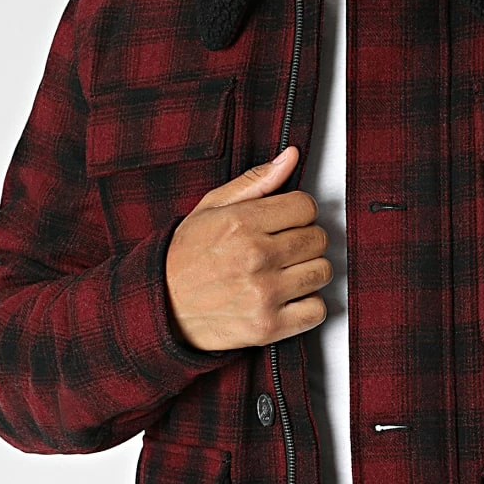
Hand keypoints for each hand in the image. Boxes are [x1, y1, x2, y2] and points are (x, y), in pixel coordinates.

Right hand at [164, 145, 334, 350]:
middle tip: (284, 248)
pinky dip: (308, 305)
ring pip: (322, 272)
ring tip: (285, 272)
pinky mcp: (268, 327)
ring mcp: (264, 294)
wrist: (161, 308)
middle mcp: (255, 257)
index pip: (306, 206)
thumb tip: (291, 157)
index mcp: (241, 223)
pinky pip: (317, 310)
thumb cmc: (185, 257)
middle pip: (318, 238)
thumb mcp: (211, 208)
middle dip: (305, 240)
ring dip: (309, 271)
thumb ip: (255, 181)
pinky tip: (288, 298)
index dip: (298, 212)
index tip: (286, 221)